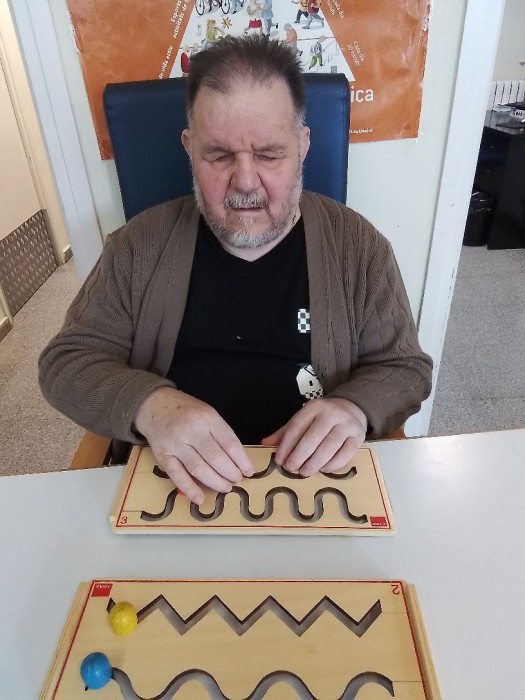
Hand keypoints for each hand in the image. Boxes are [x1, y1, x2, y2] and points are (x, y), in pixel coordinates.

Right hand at [134, 387, 253, 503]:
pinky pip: (177, 475)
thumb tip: (237, 460)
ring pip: (199, 468)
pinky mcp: (163, 456)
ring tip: (226, 488)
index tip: (249, 471)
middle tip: (237, 480)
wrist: (155, 405)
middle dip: (230, 473)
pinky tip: (199, 498)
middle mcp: (192, 430)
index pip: (229, 443)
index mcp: (207, 418)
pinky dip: (189, 488)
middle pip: (216, 457)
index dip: (242, 460)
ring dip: (215, 482)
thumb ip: (220, 433)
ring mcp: (176, 444)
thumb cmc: (187, 411)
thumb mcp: (208, 413)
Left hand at [261, 398, 366, 476]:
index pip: (297, 426)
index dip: (286, 445)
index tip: (279, 460)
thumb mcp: (304, 419)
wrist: (353, 408)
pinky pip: (346, 453)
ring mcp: (347, 425)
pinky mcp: (358, 437)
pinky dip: (334, 464)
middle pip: (313, 437)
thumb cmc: (323, 417)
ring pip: (330, 446)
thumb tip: (264, 444)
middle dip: (299, 455)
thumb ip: (285, 432)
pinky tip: (323, 470)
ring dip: (315, 462)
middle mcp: (331, 414)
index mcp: (314, 407)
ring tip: (304, 472)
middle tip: (291, 468)